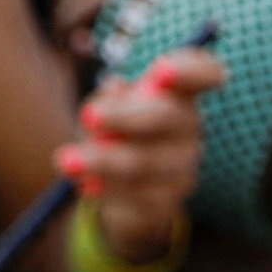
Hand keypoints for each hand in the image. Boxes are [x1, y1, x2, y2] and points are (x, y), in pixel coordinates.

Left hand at [67, 46, 213, 271]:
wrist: (123, 187)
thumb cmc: (118, 129)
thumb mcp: (110, 106)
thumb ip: (111, 97)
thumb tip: (115, 88)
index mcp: (179, 93)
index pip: (204, 72)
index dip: (190, 70)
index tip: (161, 72)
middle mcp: (189, 127)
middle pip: (165, 117)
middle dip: (124, 117)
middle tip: (88, 118)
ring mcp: (182, 166)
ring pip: (144, 161)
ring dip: (103, 160)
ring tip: (67, 162)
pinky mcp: (167, 200)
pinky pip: (136, 195)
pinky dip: (108, 189)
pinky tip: (87, 186)